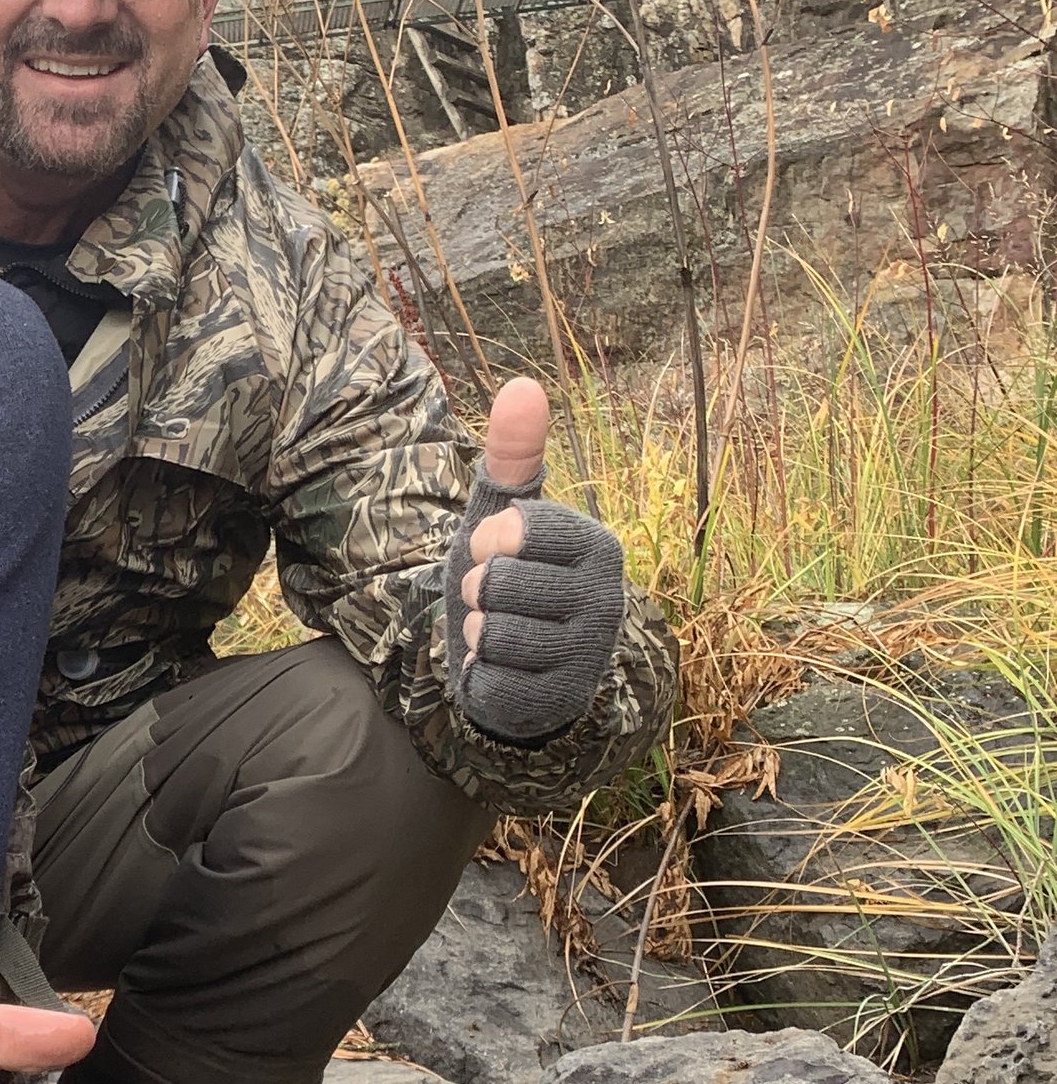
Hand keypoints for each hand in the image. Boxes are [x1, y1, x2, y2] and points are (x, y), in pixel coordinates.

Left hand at [443, 378, 627, 745]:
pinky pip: (490, 678)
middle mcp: (607, 599)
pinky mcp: (561, 699)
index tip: (498, 549)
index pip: (518, 529)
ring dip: (476, 630)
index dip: (488, 541)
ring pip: (492, 632)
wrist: (515, 664)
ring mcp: (588, 655)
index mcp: (600, 546)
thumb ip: (512, 454)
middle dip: (477, 589)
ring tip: (496, 629)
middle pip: (498, 583)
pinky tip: (499, 668)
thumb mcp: (503, 517)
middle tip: (494, 597)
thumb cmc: (511, 578)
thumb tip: (523, 384)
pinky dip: (479, 672)